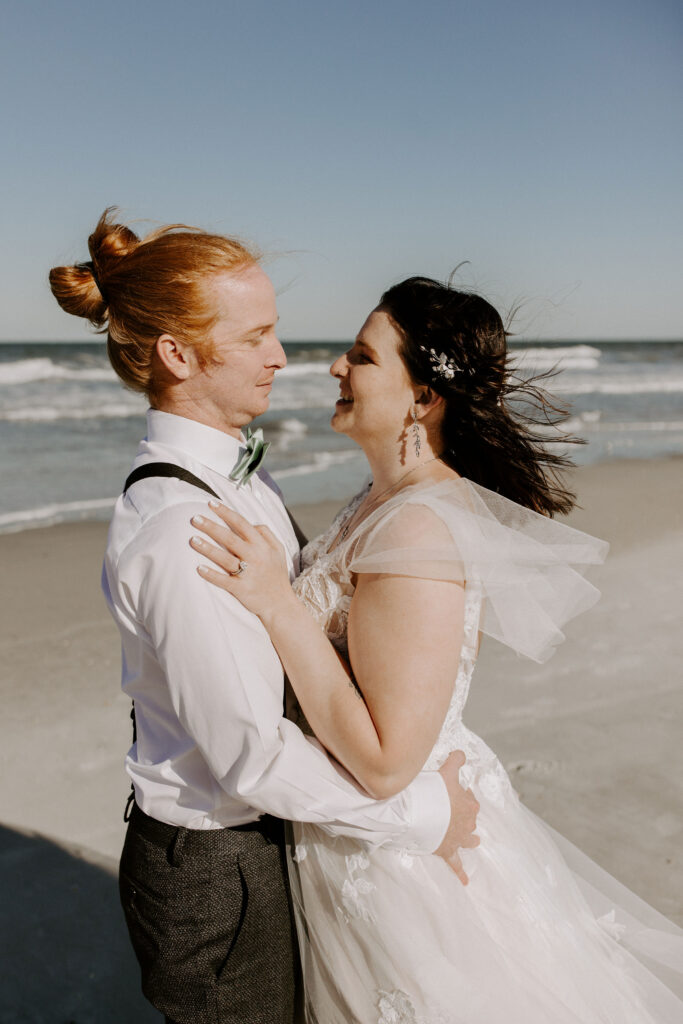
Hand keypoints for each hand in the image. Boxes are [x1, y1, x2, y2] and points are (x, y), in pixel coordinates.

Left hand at [190, 502, 293, 620]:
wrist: (281, 604)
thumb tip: (251, 523)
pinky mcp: (241, 589)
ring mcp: (248, 574)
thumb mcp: (278, 550)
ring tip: (193, 540)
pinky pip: (224, 581)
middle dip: (212, 527)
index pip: (242, 524)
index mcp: (262, 545)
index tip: (211, 504)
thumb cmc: (276, 575)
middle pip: (230, 538)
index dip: (226, 513)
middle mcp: (255, 557)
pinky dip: (211, 575)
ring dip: (208, 548)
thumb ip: (266, 534)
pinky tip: (199, 568)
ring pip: (225, 558)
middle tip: (195, 518)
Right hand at [435, 750, 479, 884]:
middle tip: (454, 811)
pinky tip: (466, 882)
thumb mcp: (446, 771)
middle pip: (470, 819)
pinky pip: (456, 865)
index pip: (470, 799)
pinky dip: (461, 874)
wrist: (421, 815)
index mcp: (469, 805)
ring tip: (475, 841)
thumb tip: (463, 753)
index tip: (454, 791)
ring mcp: (457, 839)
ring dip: (471, 839)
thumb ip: (457, 760)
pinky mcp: (447, 851)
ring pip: (469, 839)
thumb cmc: (434, 792)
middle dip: (466, 816)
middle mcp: (467, 823)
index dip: (463, 795)